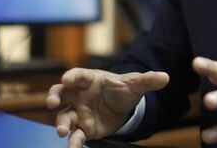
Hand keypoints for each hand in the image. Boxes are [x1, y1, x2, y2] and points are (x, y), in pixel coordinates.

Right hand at [46, 67, 168, 147]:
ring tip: (62, 131)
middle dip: (53, 96)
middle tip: (51, 102)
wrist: (124, 108)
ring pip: (64, 116)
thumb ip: (147, 80)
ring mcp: (79, 112)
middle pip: (60, 93)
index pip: (77, 75)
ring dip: (61, 123)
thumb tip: (165, 77)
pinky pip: (75, 135)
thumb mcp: (136, 84)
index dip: (71, 77)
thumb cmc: (123, 91)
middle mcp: (79, 95)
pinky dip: (73, 141)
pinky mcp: (84, 128)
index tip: (67, 79)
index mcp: (90, 80)